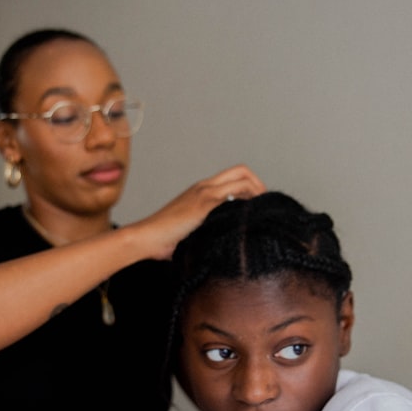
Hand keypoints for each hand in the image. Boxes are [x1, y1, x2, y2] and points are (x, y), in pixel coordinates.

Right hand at [132, 164, 265, 259]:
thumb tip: (226, 239)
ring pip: (241, 179)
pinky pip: (234, 193)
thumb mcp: (191, 229)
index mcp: (200, 190)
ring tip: (261, 212)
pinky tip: (248, 219)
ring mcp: (204, 193)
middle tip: (264, 206)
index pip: (233, 176)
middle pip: (241, 170)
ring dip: (257, 193)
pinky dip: (247, 202)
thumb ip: (207, 226)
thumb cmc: (166, 240)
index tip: (256, 205)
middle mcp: (204, 187)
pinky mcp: (204, 204)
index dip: (250, 186)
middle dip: (258, 185)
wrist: (147, 238)